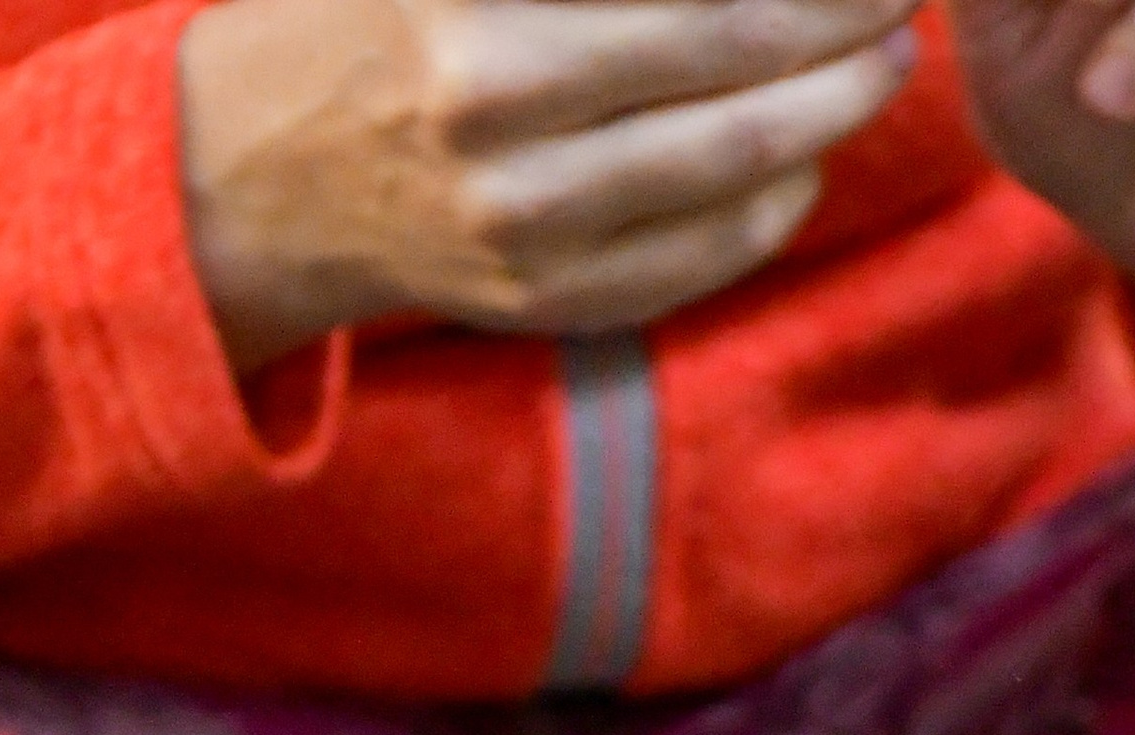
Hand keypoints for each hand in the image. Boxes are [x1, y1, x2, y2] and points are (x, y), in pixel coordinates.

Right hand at [177, 0, 917, 367]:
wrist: (254, 171)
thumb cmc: (368, 20)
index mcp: (481, 32)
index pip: (699, 1)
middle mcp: (506, 140)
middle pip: (732, 78)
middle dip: (839, 32)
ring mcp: (528, 239)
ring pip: (731, 179)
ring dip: (828, 118)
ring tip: (880, 67)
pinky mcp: (546, 305)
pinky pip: (698, 262)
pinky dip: (772, 208)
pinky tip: (806, 158)